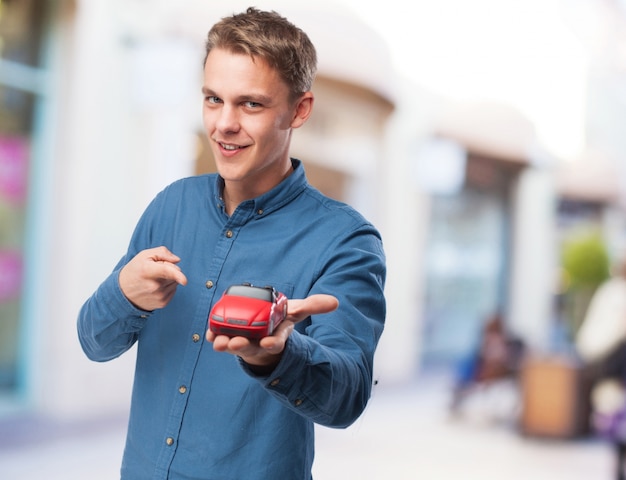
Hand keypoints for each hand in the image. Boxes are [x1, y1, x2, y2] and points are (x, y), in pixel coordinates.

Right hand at [119, 246, 187, 310]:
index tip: (184, 280)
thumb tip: (177, 260)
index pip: (165, 271)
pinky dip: (168, 287)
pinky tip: (156, 287)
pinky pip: (173, 291)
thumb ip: (162, 252)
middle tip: (154, 271)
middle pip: (174, 274)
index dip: (177, 275)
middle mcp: (153, 286)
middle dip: (169, 269)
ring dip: (168, 279)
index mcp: (147, 271)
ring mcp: (158, 296)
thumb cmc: (135, 271)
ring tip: (154, 280)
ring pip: (175, 282)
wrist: (123, 293)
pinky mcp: (162, 303)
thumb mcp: (144, 255)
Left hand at [206, 294, 338, 370]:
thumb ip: (313, 306)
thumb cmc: (279, 322)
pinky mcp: (229, 338)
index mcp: (276, 337)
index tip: (269, 343)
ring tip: (219, 342)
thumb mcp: (296, 313)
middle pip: (251, 347)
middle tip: (236, 343)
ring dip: (225, 344)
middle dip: (243, 346)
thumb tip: (335, 302)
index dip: (273, 343)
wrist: (264, 331)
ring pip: (233, 346)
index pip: (276, 342)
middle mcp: (259, 342)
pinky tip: (209, 333)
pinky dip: (214, 336)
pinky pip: (219, 338)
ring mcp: (243, 342)